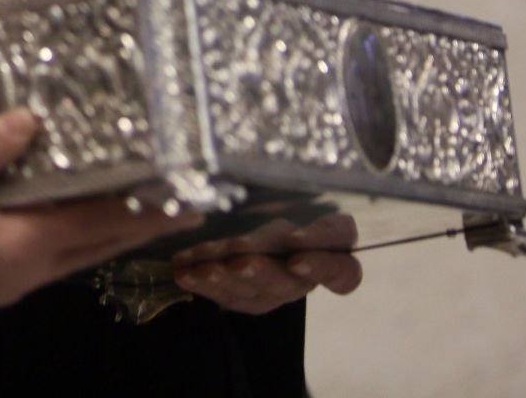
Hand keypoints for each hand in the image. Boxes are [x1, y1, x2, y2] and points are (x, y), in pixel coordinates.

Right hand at [0, 108, 201, 338]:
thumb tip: (27, 121)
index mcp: (13, 244)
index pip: (95, 225)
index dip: (142, 211)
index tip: (183, 200)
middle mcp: (22, 272)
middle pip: (98, 247)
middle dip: (141, 225)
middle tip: (183, 204)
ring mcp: (9, 285)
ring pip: (78, 259)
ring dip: (112, 235)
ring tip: (142, 211)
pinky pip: (52, 264)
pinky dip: (79, 243)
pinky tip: (76, 226)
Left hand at [171, 250, 362, 313]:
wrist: (281, 246)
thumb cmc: (307, 231)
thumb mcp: (321, 225)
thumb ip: (326, 232)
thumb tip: (309, 239)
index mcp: (332, 263)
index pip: (342, 273)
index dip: (320, 268)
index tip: (297, 259)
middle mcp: (303, 284)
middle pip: (285, 283)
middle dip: (259, 272)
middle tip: (237, 261)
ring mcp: (273, 296)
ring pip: (250, 292)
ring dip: (224, 279)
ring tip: (200, 269)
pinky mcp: (247, 300)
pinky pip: (226, 296)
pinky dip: (203, 283)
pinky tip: (184, 272)